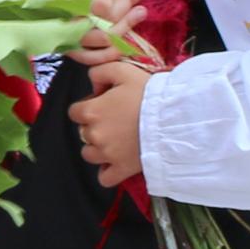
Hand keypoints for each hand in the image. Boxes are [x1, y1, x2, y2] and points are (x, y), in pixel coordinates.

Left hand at [72, 57, 150, 190]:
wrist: (175, 118)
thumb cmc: (149, 93)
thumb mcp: (122, 69)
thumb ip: (100, 71)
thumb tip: (94, 84)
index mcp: (91, 111)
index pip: (74, 112)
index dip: (89, 107)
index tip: (104, 105)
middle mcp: (94, 135)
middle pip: (83, 133)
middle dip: (95, 126)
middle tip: (116, 121)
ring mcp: (107, 155)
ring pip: (89, 155)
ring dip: (99, 149)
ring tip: (117, 141)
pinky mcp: (122, 170)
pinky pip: (104, 178)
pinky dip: (107, 172)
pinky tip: (117, 162)